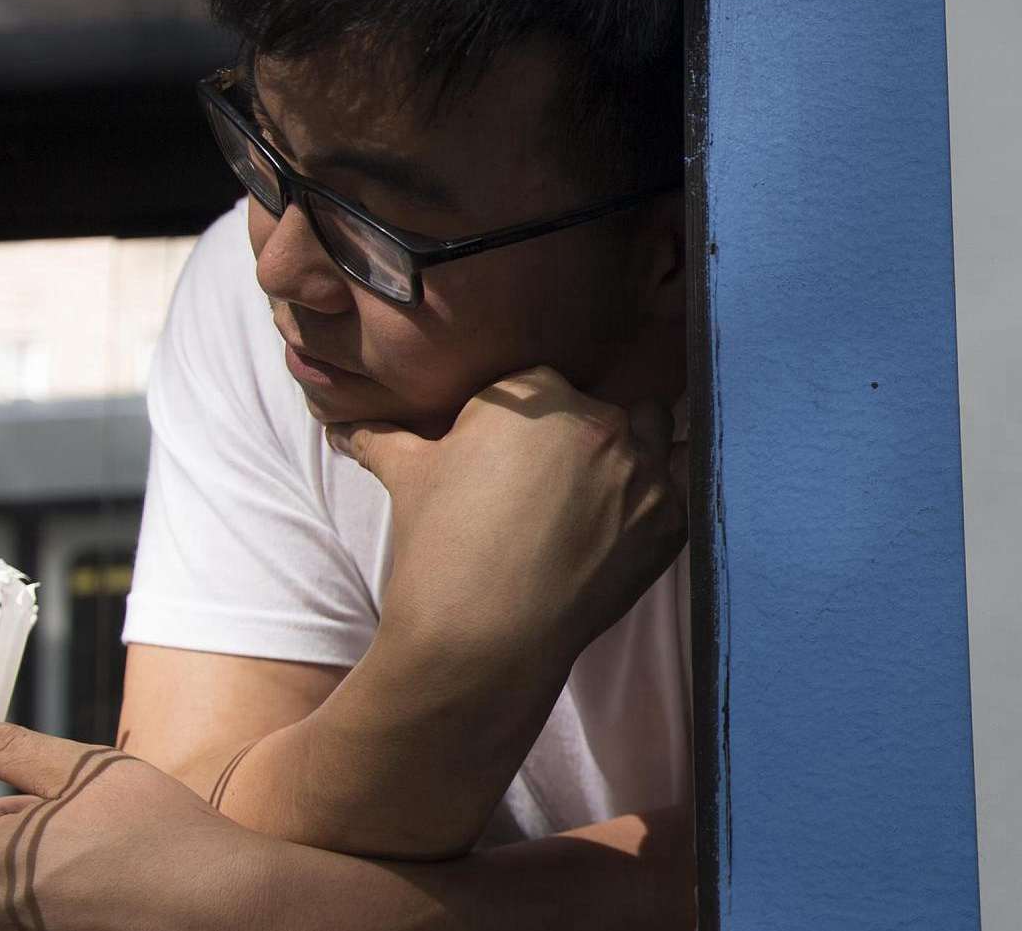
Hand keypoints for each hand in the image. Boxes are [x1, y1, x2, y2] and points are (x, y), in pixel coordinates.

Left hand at [0, 716, 266, 930]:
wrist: (211, 898)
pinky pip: (26, 917)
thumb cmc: (155, 837)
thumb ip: (9, 748)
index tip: (62, 811)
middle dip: (19, 843)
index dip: (13, 807)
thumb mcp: (84, 770)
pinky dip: (55, 903)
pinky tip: (98, 892)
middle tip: (82, 837)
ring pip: (2, 892)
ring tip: (93, 865)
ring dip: (35, 873)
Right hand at [327, 365, 686, 667]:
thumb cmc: (439, 547)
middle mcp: (601, 419)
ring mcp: (643, 470)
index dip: (529, 422)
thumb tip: (342, 424)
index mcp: (539, 392)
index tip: (512, 458)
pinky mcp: (671, 521)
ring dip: (634, 458)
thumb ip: (384, 436)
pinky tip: (621, 533)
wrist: (481, 637)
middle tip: (552, 487)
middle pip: (603, 408)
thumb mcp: (407, 477)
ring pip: (654, 437)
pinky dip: (655, 507)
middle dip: (583, 438)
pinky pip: (679, 494)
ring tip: (597, 500)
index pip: (544, 385)